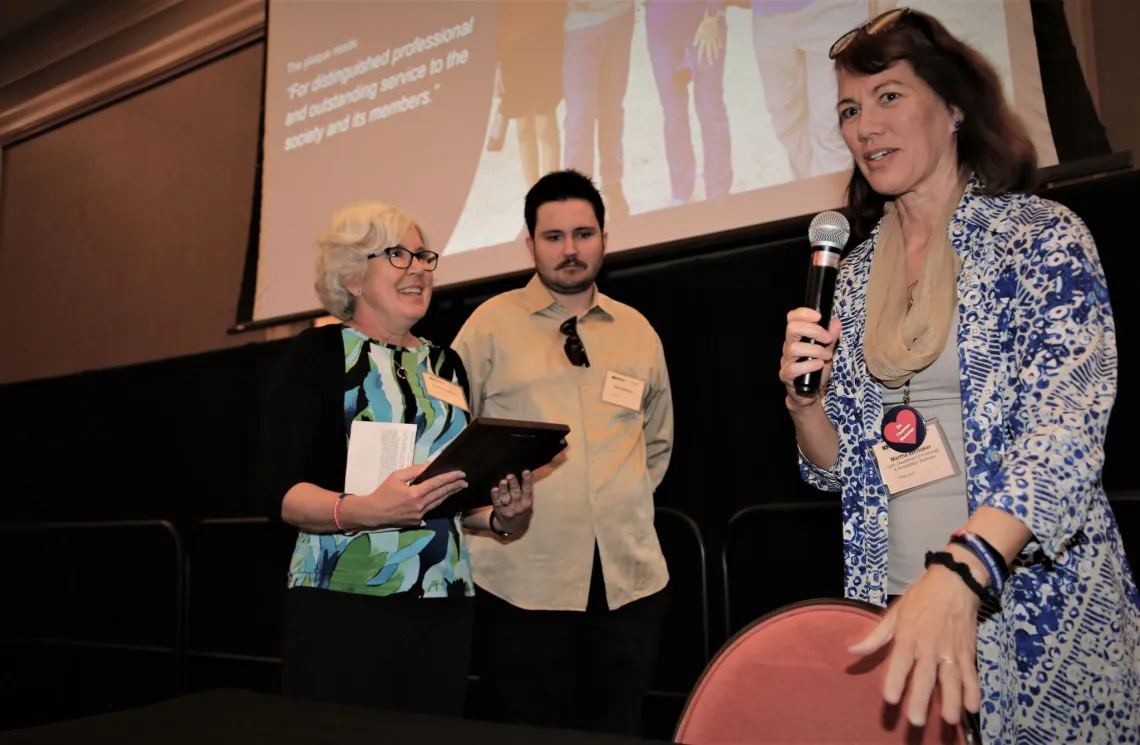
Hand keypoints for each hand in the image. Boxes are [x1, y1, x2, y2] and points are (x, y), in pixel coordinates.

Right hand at [352, 464, 466, 527]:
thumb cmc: (383, 492)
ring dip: (448, 495)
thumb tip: (429, 466)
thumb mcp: (397, 476)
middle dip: (454, 487)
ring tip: (458, 488)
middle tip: (464, 481)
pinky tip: (442, 498)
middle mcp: (420, 506)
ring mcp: (419, 515)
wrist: (373, 513)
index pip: (437, 484)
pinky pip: (430, 510)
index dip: (450, 478)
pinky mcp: (417, 522)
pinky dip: (437, 503)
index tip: (460, 474)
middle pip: (441, 494)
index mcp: (415, 493)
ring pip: (438, 503)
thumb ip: (414, 471)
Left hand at [490, 471, 533, 532]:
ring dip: (504, 489)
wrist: (513, 526)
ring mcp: (508, 509)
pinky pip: (497, 502)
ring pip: (505, 497)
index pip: (528, 489)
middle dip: (513, 484)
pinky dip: (495, 496)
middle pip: (515, 493)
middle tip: (510, 476)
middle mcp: (518, 505)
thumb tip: (526, 472)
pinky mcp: (499, 510)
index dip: (527, 480)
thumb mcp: (527, 500)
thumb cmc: (521, 507)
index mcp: (527, 501)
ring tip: (503, 481)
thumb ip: (526, 489)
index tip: (526, 471)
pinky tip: (494, 489)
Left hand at [692, 16, 722, 65]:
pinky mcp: (717, 36)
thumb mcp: (698, 32)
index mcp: (703, 41)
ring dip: (715, 53)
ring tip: (716, 58)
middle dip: (710, 58)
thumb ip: (696, 39)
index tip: (700, 63)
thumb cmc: (703, 25)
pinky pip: (718, 42)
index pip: (701, 51)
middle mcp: (709, 42)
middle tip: (711, 64)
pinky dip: (719, 45)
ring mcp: (714, 39)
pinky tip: (720, 48)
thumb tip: (694, 45)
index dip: (700, 57)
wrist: (712, 19)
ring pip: (715, 48)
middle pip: (710, 51)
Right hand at [779, 308, 841, 407]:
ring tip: (827, 356)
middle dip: (814, 331)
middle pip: (792, 328)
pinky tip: (819, 365)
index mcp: (797, 337)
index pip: (792, 318)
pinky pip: (794, 368)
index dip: (804, 313)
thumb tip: (836, 323)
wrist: (810, 393)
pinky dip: (809, 365)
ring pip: (794, 348)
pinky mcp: (786, 375)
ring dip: (815, 350)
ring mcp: (786, 361)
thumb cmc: (816, 369)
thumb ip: (831, 337)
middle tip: (828, 339)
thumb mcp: (827, 351)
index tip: (819, 317)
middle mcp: (789, 346)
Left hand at [847, 561, 982, 726]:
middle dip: (921, 698)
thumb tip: (851, 651)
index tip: (890, 698)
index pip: (900, 661)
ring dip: (950, 700)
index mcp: (909, 635)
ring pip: (951, 679)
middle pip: (925, 675)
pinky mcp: (967, 652)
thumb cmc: (921, 597)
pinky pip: (971, 675)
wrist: (955, 582)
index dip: (895, 679)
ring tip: (948, 720)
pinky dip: (973, 691)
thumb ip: (875, 636)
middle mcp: (930, 646)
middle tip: (916, 720)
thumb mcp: (895, 612)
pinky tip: (971, 708)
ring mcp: (951, 650)